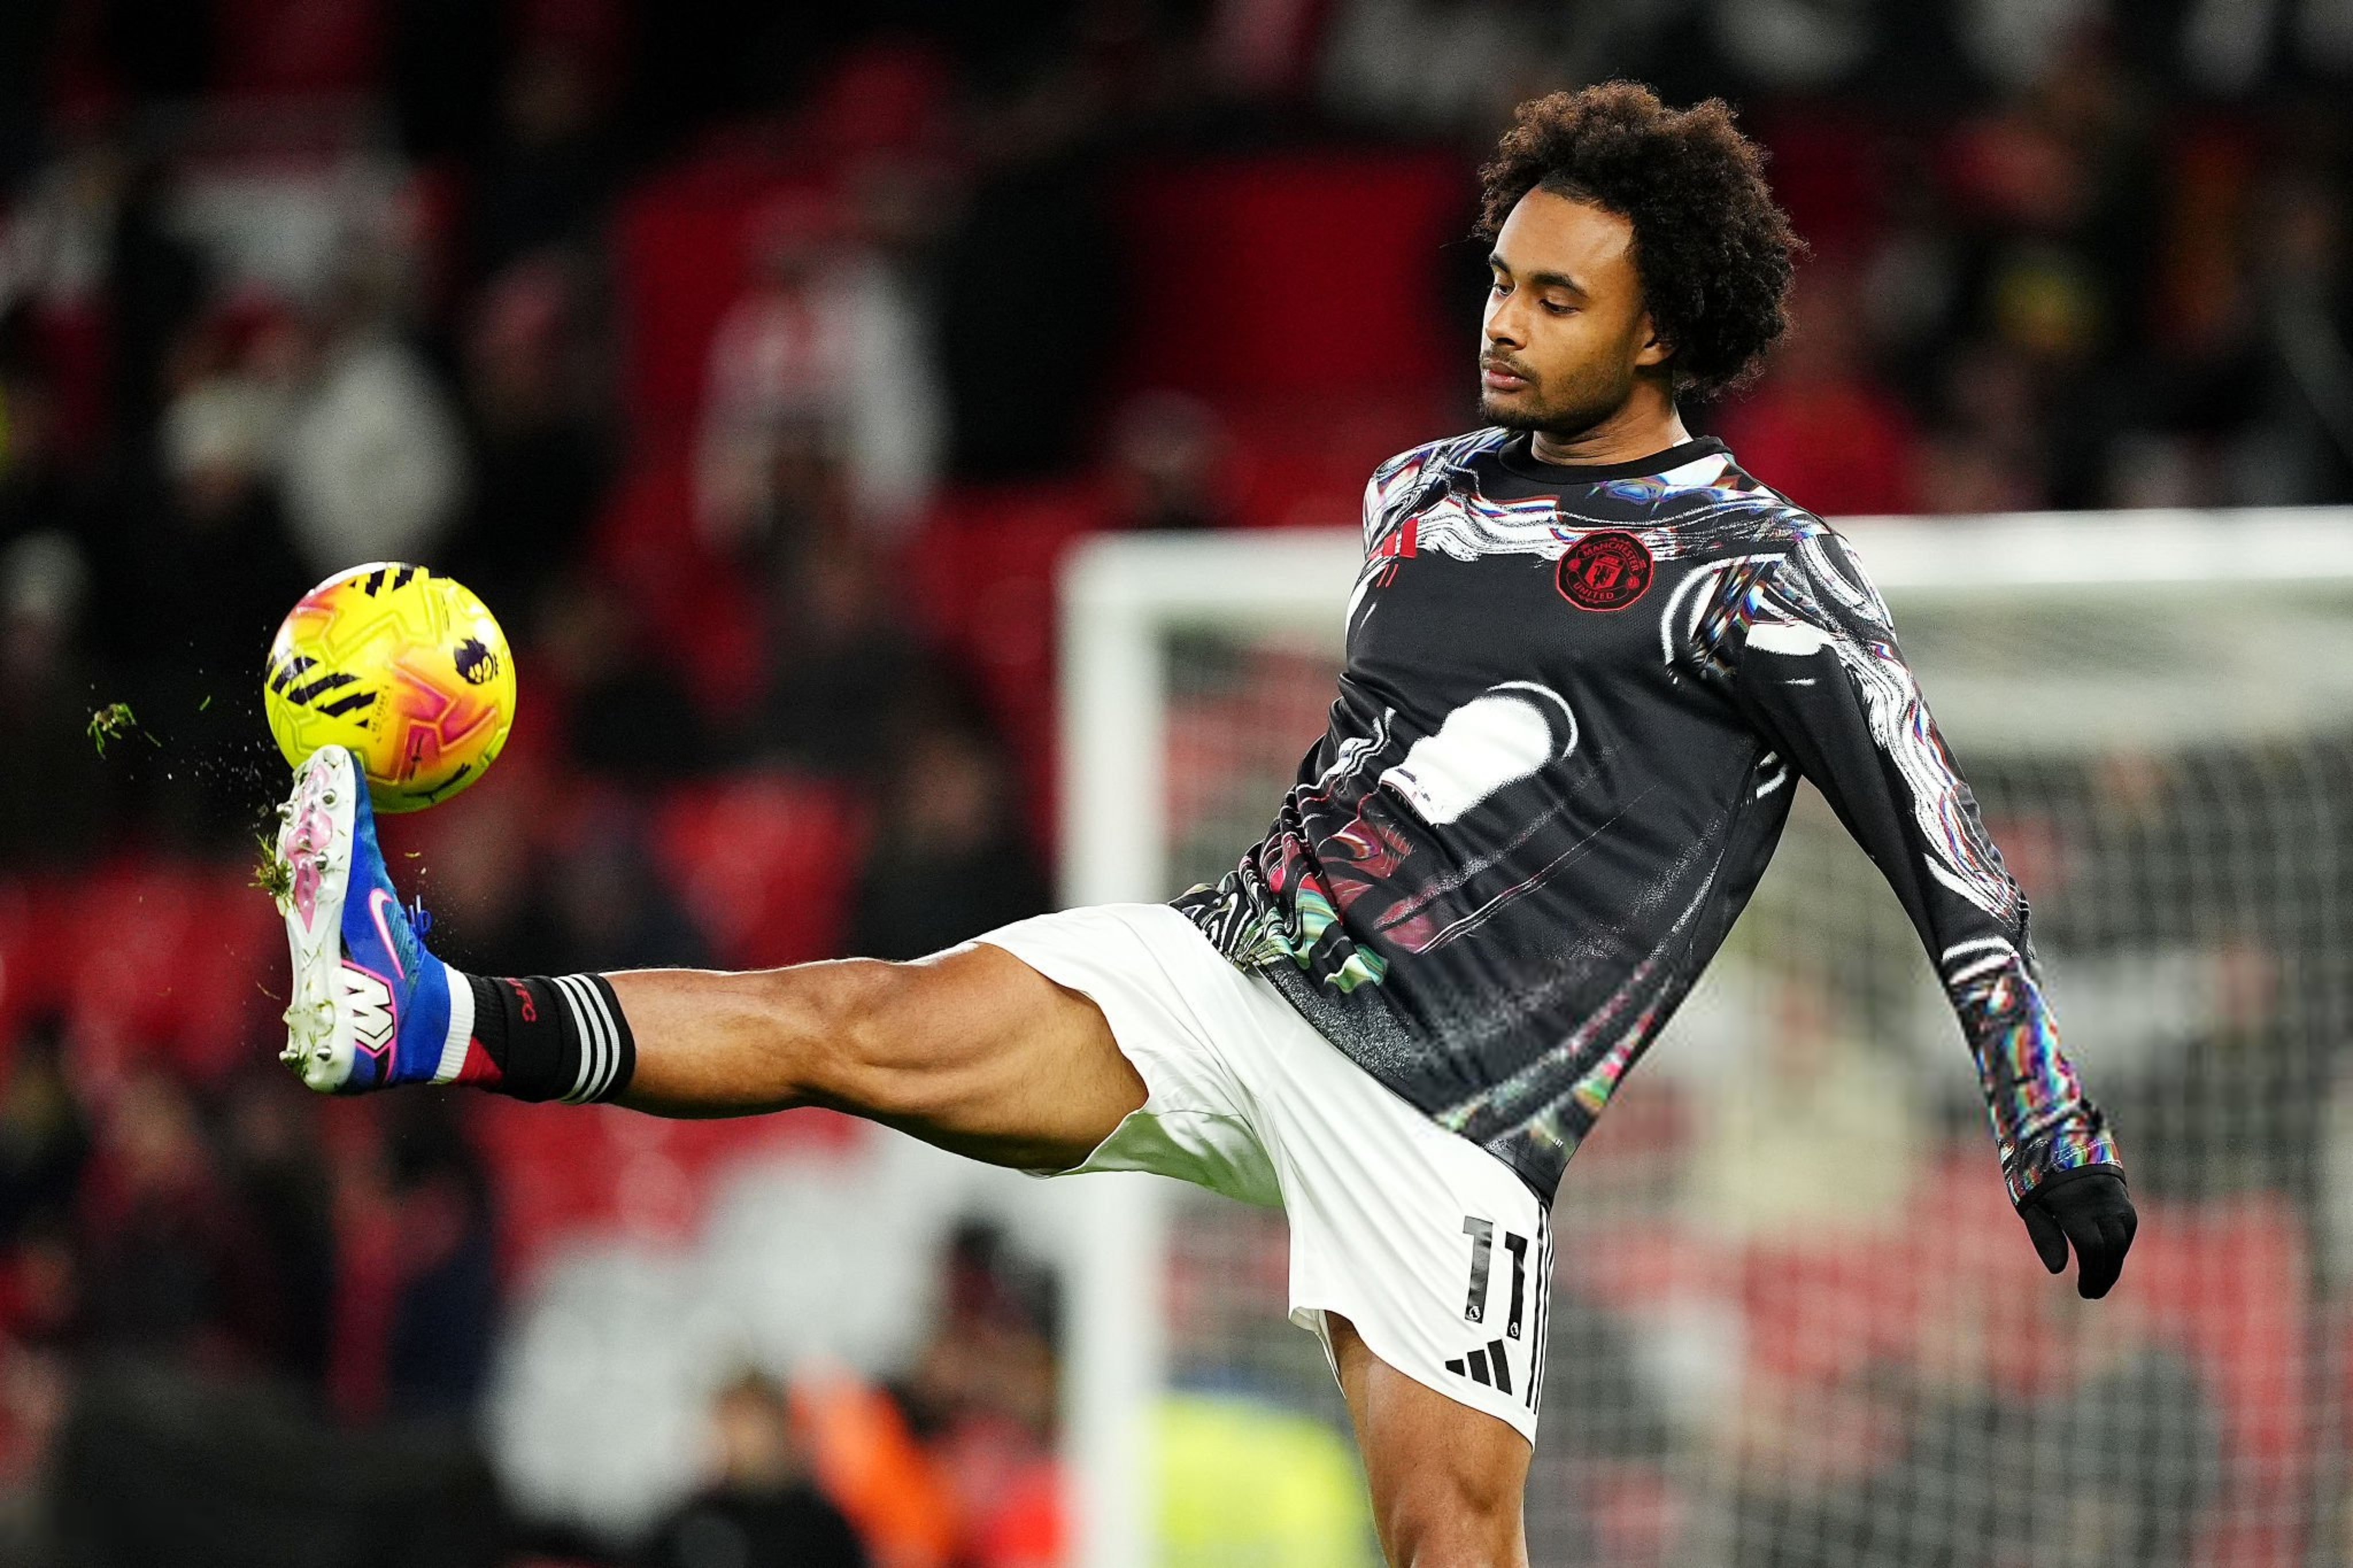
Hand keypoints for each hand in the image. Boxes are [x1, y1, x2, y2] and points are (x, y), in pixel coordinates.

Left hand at [2018, 1166, 2135, 1298]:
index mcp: (2073, 1204)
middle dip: (2104, 1275)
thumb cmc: (2034, 1172)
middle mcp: (2099, 1201)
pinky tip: (2108, 1258)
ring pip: (2123, 1238)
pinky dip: (2119, 1244)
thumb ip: (2045, 1235)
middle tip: (2091, 1293)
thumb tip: (2058, 1270)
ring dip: (2114, 1263)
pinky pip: (2127, 1226)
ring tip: (2099, 1281)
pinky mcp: (2122, 1194)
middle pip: (2112, 1248)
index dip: (2091, 1275)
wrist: (2057, 1134)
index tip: (2084, 1293)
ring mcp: (2114, 1197)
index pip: (2092, 1248)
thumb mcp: (2029, 1203)